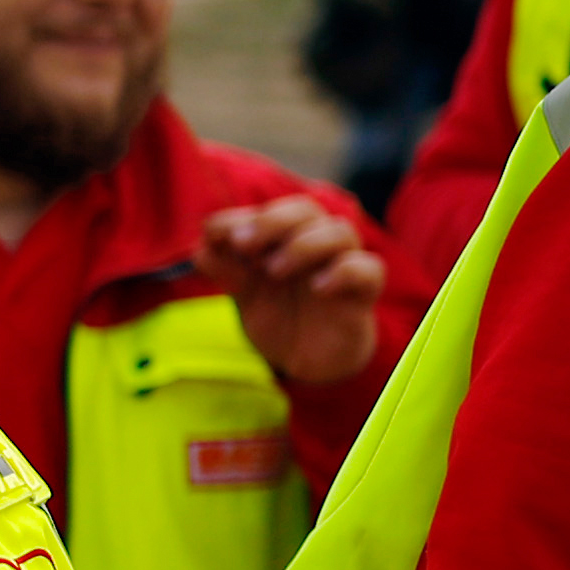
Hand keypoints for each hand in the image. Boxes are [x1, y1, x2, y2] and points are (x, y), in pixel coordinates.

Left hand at [198, 194, 387, 387]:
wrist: (306, 360)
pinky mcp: (364, 290)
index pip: (267, 210)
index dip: (240, 217)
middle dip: (270, 221)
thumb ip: (226, 271)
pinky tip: (319, 288)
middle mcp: (315, 242)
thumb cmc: (278, 316)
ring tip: (274, 270)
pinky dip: (343, 272)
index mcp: (284, 236)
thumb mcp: (244, 296)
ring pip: (339, 231)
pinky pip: (367, 268)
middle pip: (305, 209)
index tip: (216, 236)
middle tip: (242, 245)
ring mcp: (342, 263)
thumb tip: (201, 248)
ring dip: (303, 245)